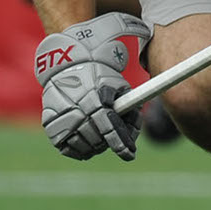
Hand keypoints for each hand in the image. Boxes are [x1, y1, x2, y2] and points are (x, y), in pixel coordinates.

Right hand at [34, 12, 150, 161]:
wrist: (64, 56)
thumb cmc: (96, 58)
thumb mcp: (118, 60)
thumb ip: (133, 72)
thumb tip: (159, 67)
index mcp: (95, 98)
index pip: (110, 129)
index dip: (121, 144)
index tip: (130, 153)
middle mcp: (77, 110)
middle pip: (99, 141)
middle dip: (111, 142)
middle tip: (119, 141)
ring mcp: (62, 118)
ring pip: (84, 146)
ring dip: (96, 145)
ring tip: (102, 137)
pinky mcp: (51, 124)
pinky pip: (66, 147)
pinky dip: (78, 148)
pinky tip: (87, 142)